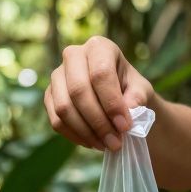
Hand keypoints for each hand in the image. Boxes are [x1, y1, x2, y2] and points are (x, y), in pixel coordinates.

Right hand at [44, 36, 154, 151]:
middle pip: (78, 91)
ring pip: (64, 108)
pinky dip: (75, 136)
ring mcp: (57, 75)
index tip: (125, 126)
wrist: (117, 97)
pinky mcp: (49, 96)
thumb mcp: (141, 90)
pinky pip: (56, 120)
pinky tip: (93, 142)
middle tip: (115, 142)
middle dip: (98, 122)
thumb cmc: (130, 90)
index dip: (112, 103)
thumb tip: (130, 109)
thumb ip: (138, 97)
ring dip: (86, 132)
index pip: (100, 74)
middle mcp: (73, 55)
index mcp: (99, 47)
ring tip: (106, 145)